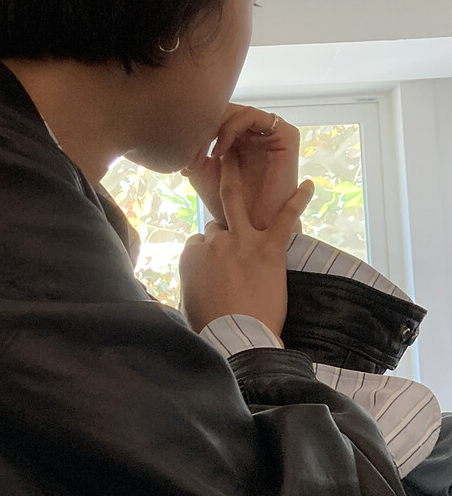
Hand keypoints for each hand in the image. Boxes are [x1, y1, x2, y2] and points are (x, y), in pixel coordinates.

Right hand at [180, 150, 314, 336]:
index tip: (216, 267)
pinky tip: (308, 185)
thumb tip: (198, 283)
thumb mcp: (188, 302)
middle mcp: (215, 242)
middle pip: (216, 223)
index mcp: (191, 257)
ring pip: (235, 205)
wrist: (238, 337)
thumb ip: (192, 283)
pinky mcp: (269, 248)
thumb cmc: (212, 327)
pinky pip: (285, 217)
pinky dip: (298, 200)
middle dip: (219, 224)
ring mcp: (242, 241)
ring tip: (237, 159)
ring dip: (234, 179)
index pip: (199, 242)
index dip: (208, 253)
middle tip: (219, 208)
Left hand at [183, 105, 303, 233]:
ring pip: (234, 111)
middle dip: (202, 131)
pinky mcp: (285, 134)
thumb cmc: (228, 205)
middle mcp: (254, 131)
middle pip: (222, 111)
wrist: (252, 227)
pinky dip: (230, 129)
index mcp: (237, 136)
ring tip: (204, 156)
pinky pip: (251, 116)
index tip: (182, 161)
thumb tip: (181, 134)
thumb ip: (192, 151)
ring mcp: (269, 131)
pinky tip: (219, 151)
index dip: (194, 133)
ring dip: (213, 130)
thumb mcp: (202, 174)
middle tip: (191, 157)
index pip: (212, 118)